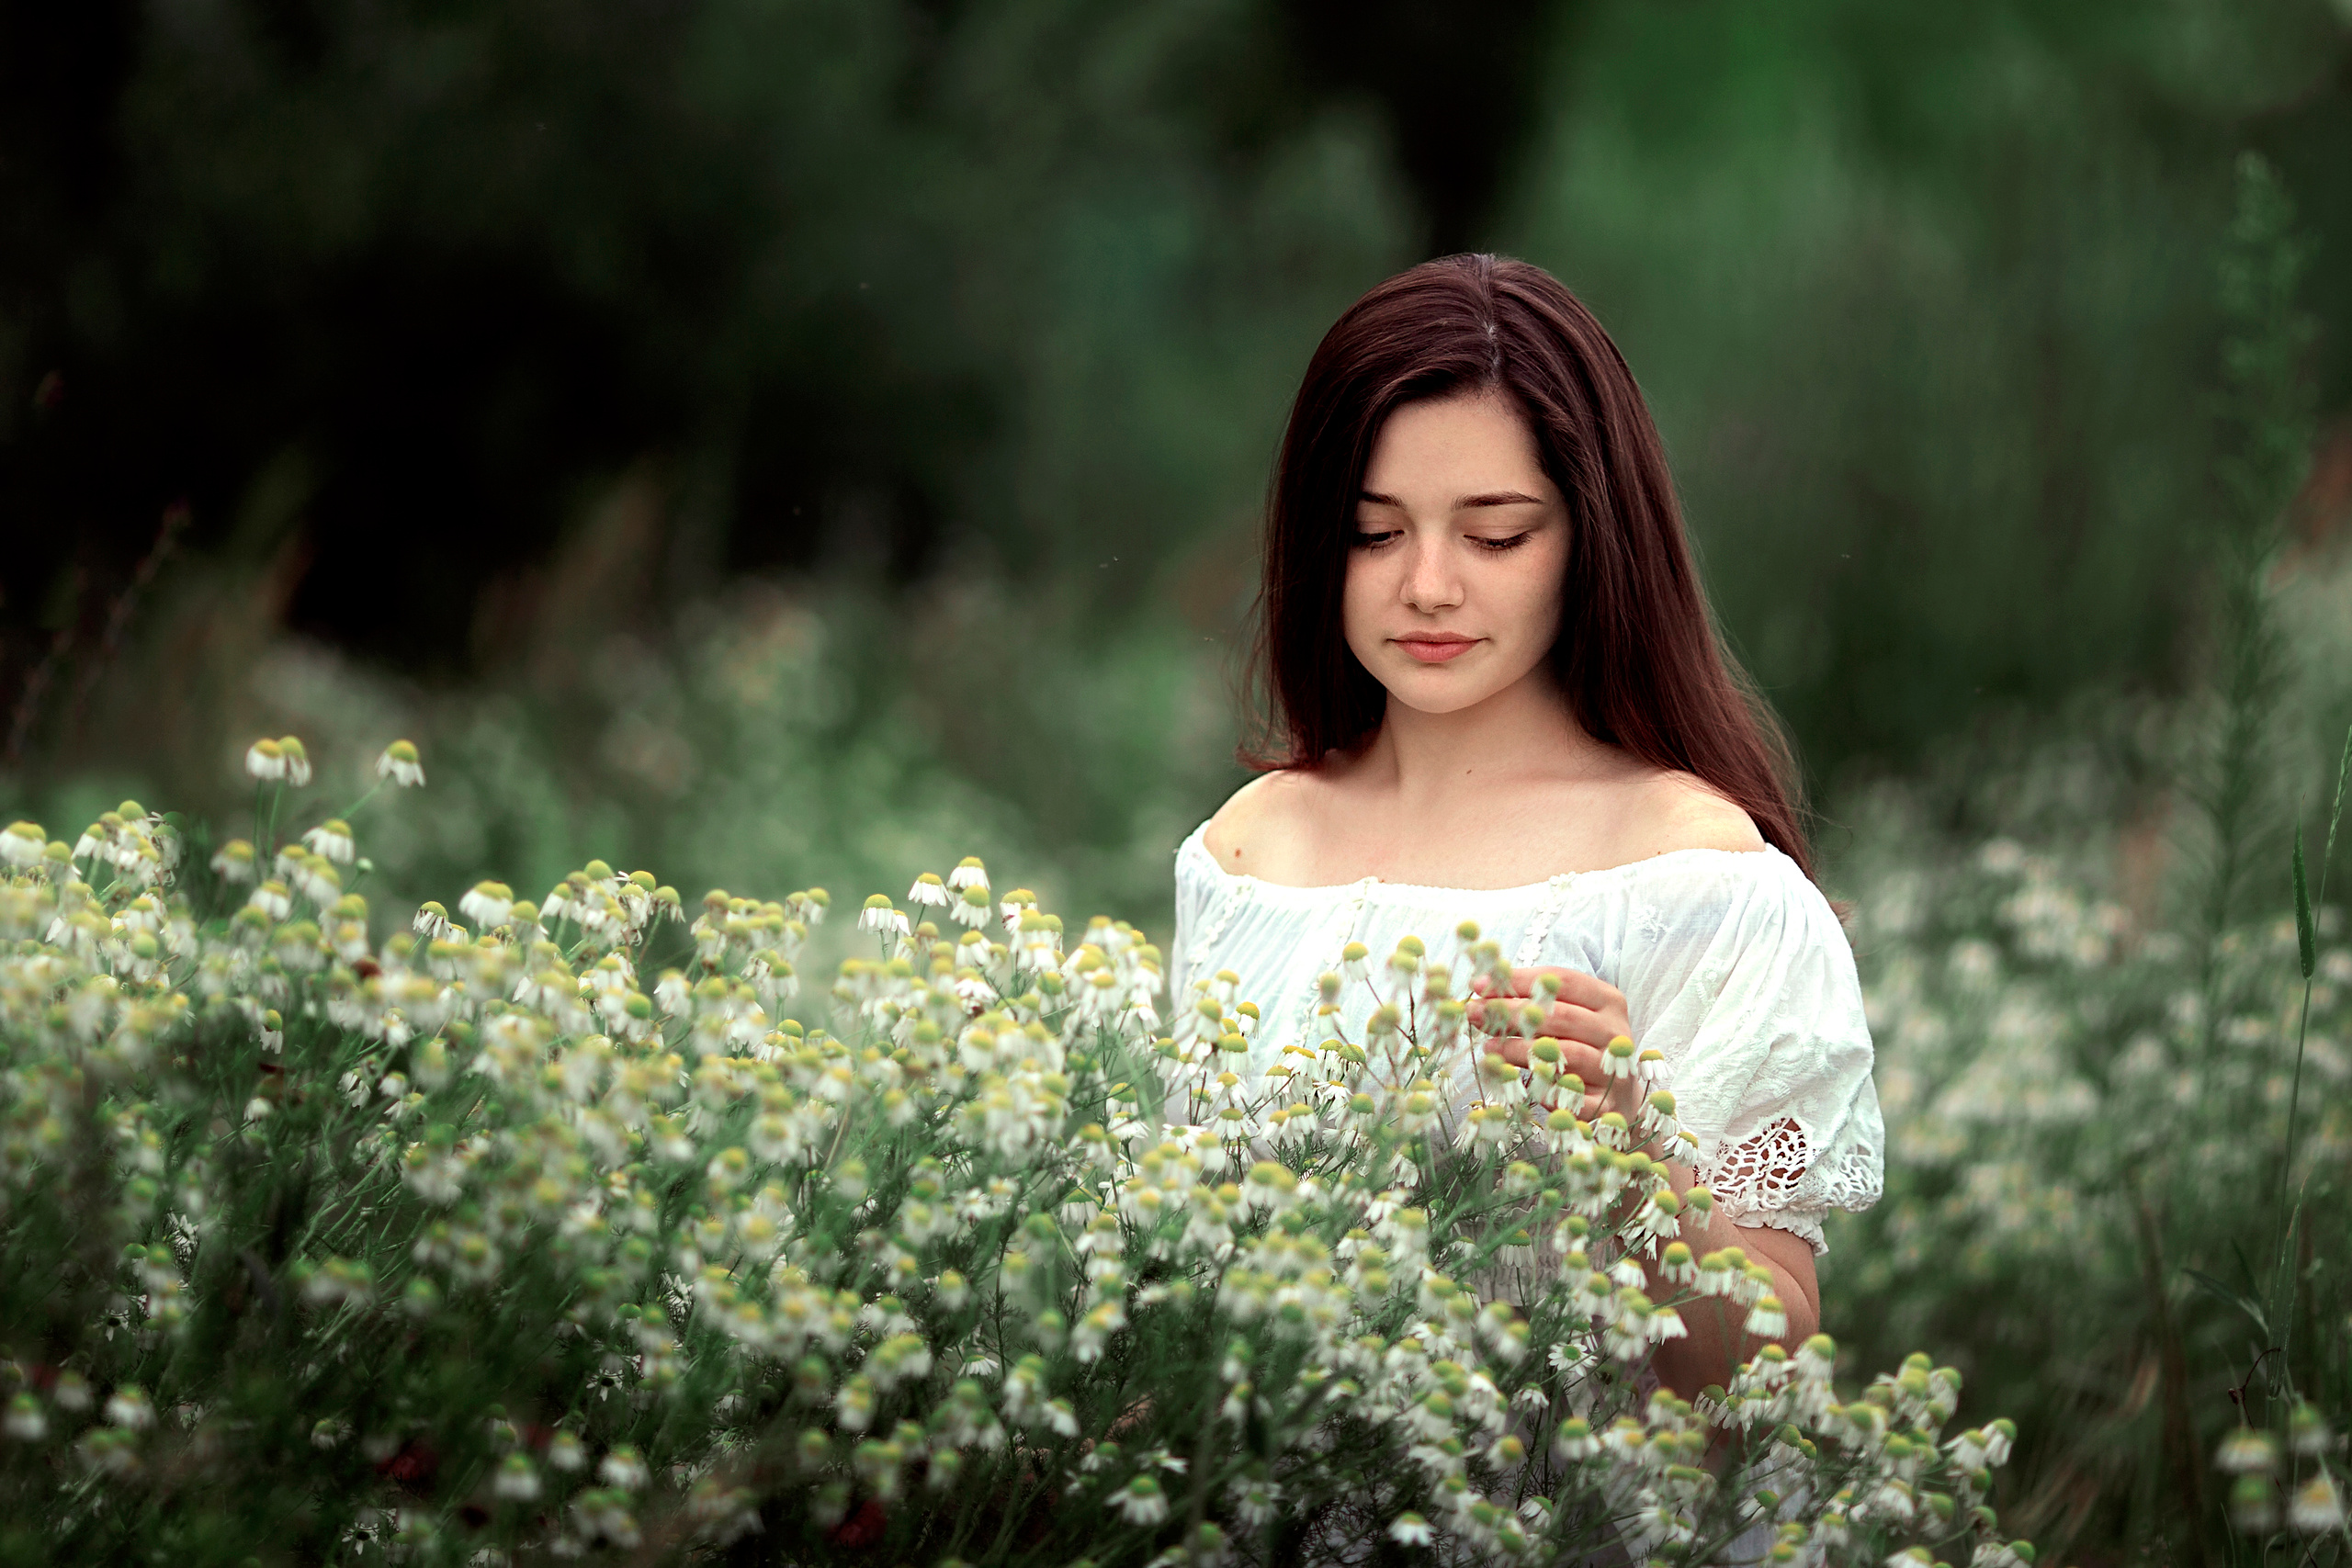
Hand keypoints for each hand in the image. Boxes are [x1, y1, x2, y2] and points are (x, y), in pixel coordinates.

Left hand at [1469, 965, 1638, 1122]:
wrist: (1618, 1100)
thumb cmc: (1582, 1047)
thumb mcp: (1566, 1018)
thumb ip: (1533, 1002)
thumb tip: (1483, 989)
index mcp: (1607, 1001)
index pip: (1562, 981)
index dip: (1519, 981)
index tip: (1480, 987)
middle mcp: (1615, 1033)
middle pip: (1561, 1016)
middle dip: (1512, 1013)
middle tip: (1475, 1014)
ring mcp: (1613, 1071)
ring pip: (1565, 1054)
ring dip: (1520, 1050)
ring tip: (1488, 1048)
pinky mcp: (1605, 1106)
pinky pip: (1568, 1096)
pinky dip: (1539, 1089)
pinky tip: (1517, 1083)